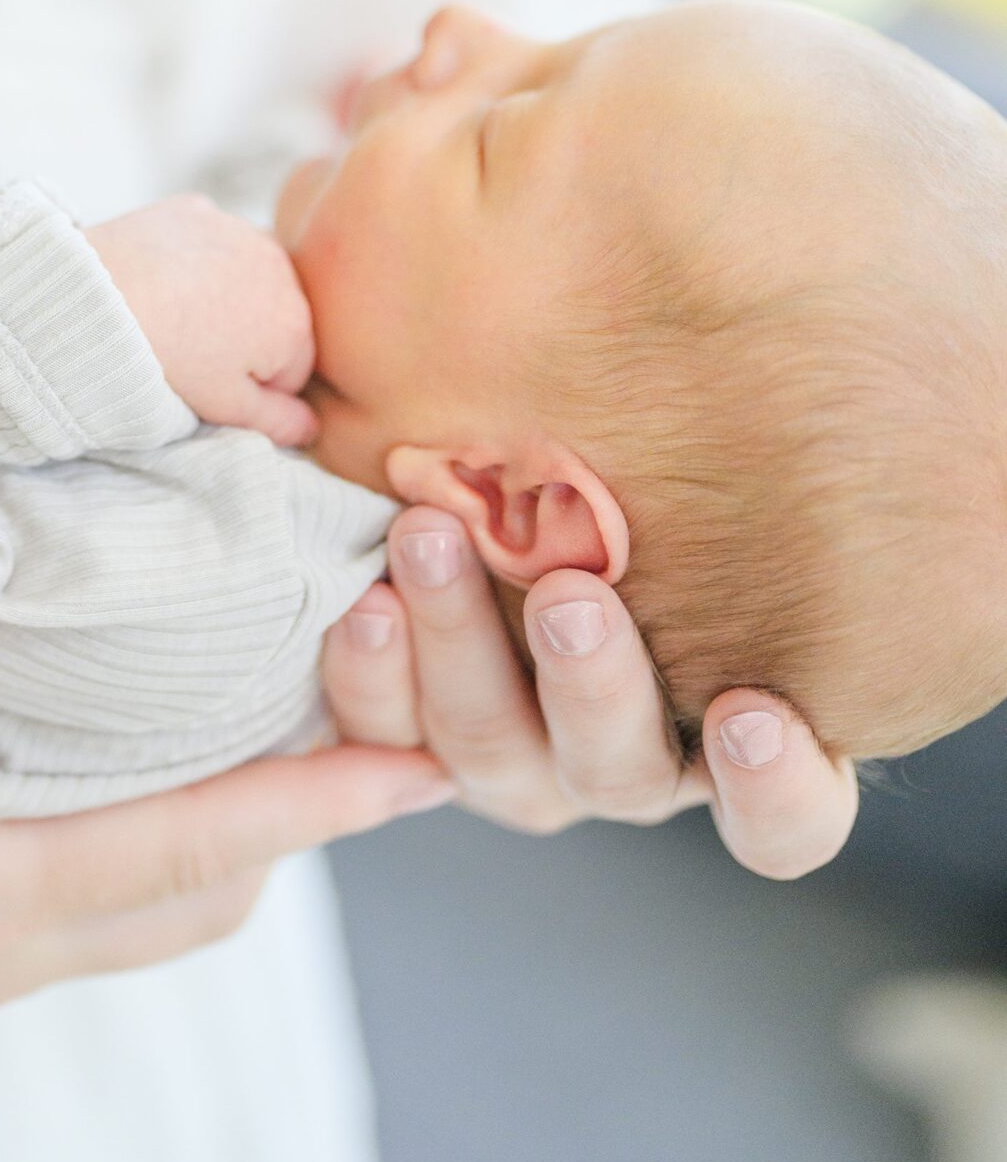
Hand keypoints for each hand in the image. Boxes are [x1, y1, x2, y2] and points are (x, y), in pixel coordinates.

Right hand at [0, 531, 446, 1132]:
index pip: (185, 851)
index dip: (314, 802)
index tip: (425, 756)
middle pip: (197, 891)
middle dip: (303, 814)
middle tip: (377, 708)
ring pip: (146, 901)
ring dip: (229, 820)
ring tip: (280, 714)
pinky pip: (81, 892)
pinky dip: (144, 829)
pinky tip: (125, 750)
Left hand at [87, 194, 317, 445]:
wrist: (101, 296)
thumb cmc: (167, 358)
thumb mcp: (226, 407)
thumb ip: (279, 422)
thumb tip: (312, 427)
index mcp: (294, 323)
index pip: (293, 370)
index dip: (255, 387)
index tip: (215, 385)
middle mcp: (279, 268)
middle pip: (275, 315)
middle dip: (248, 335)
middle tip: (194, 352)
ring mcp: (239, 230)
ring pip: (245, 273)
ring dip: (226, 292)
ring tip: (177, 316)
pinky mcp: (199, 210)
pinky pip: (209, 239)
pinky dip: (194, 256)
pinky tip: (162, 277)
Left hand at [321, 507, 857, 880]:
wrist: (489, 461)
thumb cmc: (650, 462)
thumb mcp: (702, 460)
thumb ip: (740, 454)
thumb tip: (793, 346)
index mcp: (737, 732)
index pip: (792, 815)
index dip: (776, 786)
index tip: (751, 715)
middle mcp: (627, 759)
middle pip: (619, 768)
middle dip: (592, 683)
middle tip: (570, 597)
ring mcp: (518, 760)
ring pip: (490, 746)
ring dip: (458, 646)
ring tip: (430, 538)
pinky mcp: (410, 739)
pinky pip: (383, 739)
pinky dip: (371, 673)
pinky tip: (367, 598)